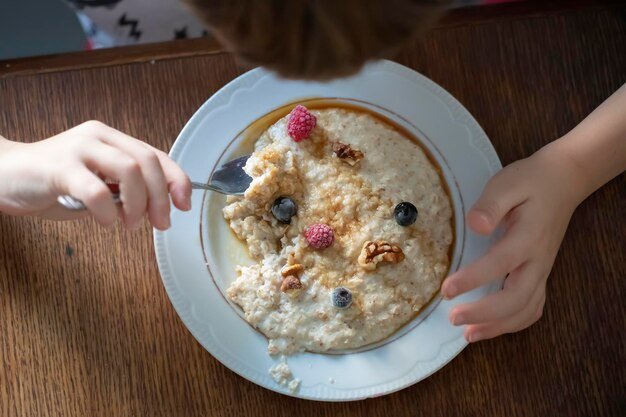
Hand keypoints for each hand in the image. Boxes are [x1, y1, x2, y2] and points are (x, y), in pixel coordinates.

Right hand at [0, 121, 190, 229]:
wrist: (2, 176)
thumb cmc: (53, 183)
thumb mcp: (99, 186)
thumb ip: (125, 191)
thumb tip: (156, 209)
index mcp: (112, 139)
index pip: (156, 154)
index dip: (177, 180)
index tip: (184, 205)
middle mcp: (98, 137)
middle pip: (147, 161)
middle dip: (161, 197)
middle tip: (160, 223)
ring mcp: (78, 148)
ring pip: (129, 170)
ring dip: (138, 203)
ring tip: (130, 224)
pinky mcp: (58, 167)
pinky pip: (95, 189)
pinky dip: (108, 211)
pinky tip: (106, 223)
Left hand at [441, 144, 585, 341]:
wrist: (562, 182)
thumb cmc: (529, 182)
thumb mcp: (506, 184)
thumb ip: (490, 205)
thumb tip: (475, 225)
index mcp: (527, 237)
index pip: (499, 264)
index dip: (472, 280)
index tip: (446, 290)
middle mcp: (537, 260)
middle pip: (516, 298)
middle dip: (484, 314)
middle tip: (453, 318)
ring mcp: (541, 270)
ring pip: (526, 309)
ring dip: (498, 326)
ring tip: (468, 334)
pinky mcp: (540, 274)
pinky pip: (532, 307)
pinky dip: (513, 323)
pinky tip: (490, 327)